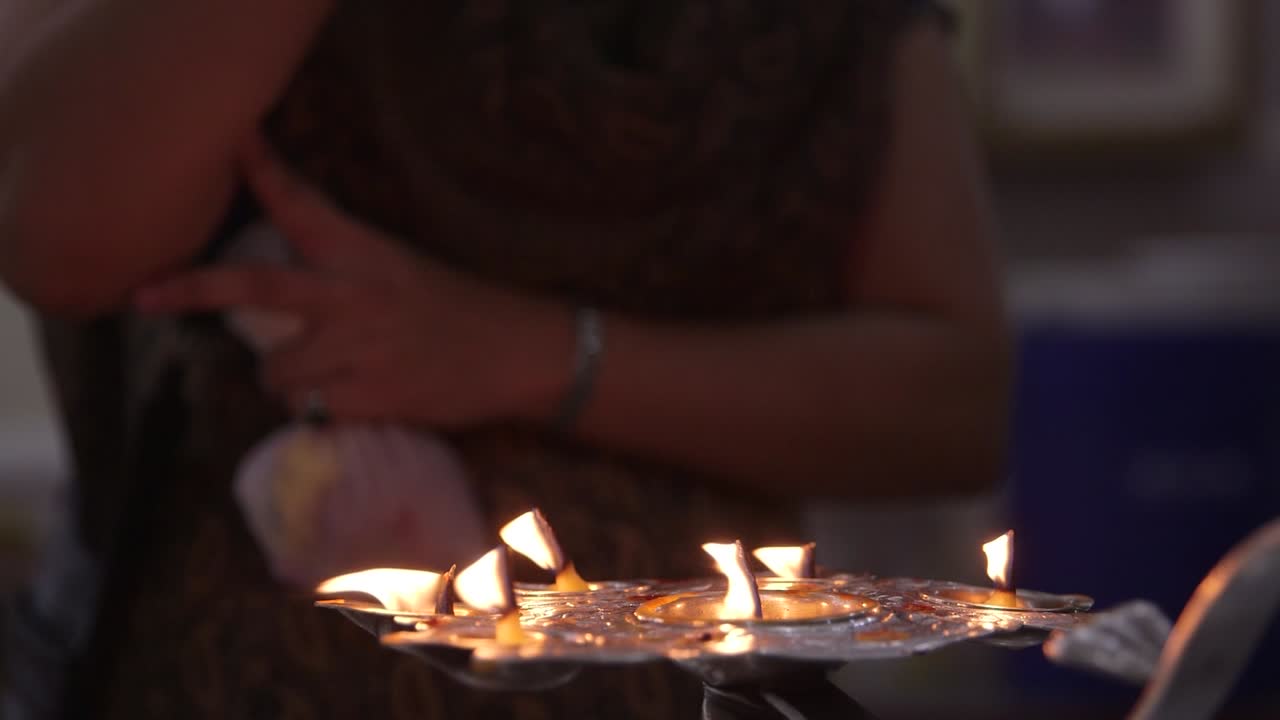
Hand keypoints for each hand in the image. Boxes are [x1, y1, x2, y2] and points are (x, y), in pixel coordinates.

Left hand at [136, 134, 572, 426]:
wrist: (518, 352)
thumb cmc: (457, 309)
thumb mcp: (399, 269)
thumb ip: (341, 273)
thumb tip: (272, 299)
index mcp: (365, 253)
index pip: (303, 206)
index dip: (264, 171)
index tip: (233, 143)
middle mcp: (356, 295)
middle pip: (256, 288)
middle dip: (195, 290)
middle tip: (146, 295)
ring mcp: (362, 348)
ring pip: (274, 370)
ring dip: (286, 378)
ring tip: (323, 375)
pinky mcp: (371, 396)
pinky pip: (310, 410)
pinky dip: (320, 410)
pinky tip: (356, 398)